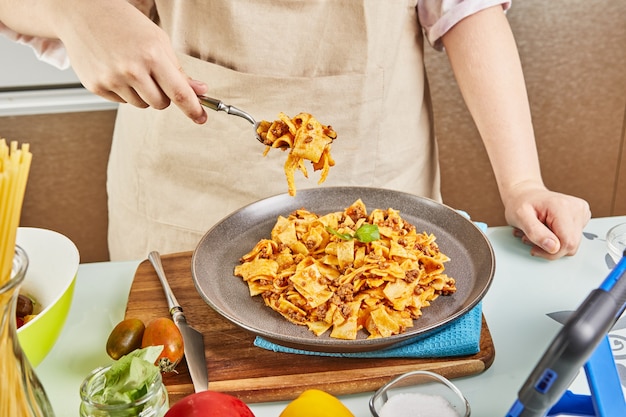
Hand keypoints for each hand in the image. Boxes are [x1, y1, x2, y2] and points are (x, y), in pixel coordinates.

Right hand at [54, 0, 206, 122]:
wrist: (83, 13)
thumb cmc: (124, 24)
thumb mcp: (158, 40)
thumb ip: (178, 70)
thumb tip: (200, 91)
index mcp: (151, 55)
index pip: (179, 92)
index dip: (193, 108)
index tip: (201, 118)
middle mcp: (131, 69)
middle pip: (161, 104)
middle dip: (163, 95)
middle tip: (154, 75)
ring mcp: (112, 79)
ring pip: (142, 105)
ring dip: (143, 93)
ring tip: (132, 68)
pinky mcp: (96, 86)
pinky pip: (122, 102)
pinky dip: (124, 91)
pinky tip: (116, 70)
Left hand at [503, 181, 590, 259]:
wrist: (524, 194)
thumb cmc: (520, 203)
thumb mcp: (520, 217)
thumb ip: (535, 233)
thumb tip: (553, 248)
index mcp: (563, 206)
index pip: (568, 242)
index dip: (551, 252)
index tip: (535, 248)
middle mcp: (577, 208)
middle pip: (572, 245)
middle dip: (550, 248)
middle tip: (532, 238)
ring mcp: (581, 212)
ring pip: (572, 244)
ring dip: (553, 244)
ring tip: (537, 232)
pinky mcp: (582, 217)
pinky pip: (572, 238)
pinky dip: (557, 239)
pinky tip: (546, 229)